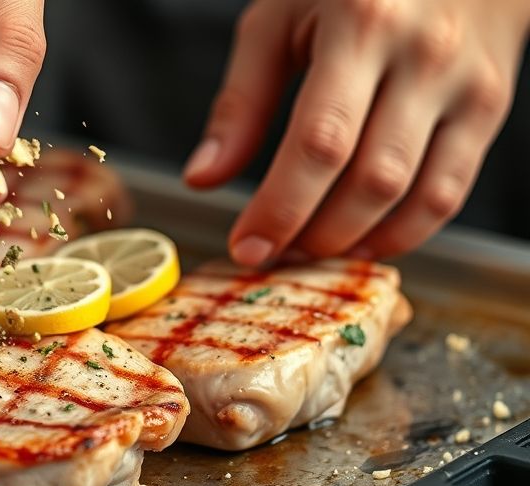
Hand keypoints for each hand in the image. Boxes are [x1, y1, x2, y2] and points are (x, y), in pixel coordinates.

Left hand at [184, 0, 529, 264]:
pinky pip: (450, 192)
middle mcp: (423, 55)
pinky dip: (404, 231)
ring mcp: (466, 84)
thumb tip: (204, 177)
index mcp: (361, 23)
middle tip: (274, 254)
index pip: (318, 143)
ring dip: (356, 240)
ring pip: (413, 194)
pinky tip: (363, 241)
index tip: (246, 247)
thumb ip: (241, 100)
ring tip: (311, 250)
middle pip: (369, 179)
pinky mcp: (489, 108)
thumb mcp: (279, 19)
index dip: (280, 208)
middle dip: (315, 234)